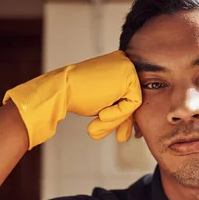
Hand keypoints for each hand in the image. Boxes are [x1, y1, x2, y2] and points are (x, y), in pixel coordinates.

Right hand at [3, 50, 141, 148]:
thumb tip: (136, 132)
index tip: (122, 133)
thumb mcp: (105, 105)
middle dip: (127, 121)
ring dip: (118, 119)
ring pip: (135, 103)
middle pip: (134, 99)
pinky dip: (118, 114)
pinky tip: (101, 114)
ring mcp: (129, 66)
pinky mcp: (129, 75)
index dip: (127, 116)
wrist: (62, 90)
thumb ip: (121, 112)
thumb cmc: (79, 97)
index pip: (130, 95)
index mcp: (119, 65)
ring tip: (98, 122)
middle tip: (120, 138)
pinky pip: (134, 103)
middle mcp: (126, 61)